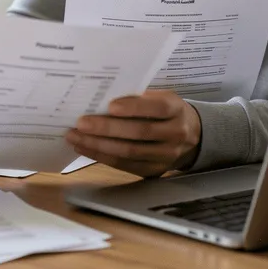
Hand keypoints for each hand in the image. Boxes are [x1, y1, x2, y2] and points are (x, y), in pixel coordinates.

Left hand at [65, 90, 200, 177]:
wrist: (192, 137)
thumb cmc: (166, 111)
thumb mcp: (161, 97)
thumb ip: (138, 98)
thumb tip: (101, 98)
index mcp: (176, 109)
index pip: (157, 108)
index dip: (133, 107)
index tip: (110, 105)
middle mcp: (175, 134)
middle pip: (139, 133)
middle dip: (107, 128)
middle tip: (81, 123)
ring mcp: (166, 156)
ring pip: (129, 152)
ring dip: (98, 145)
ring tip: (75, 137)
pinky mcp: (154, 171)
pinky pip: (125, 165)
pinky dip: (103, 157)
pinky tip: (86, 148)